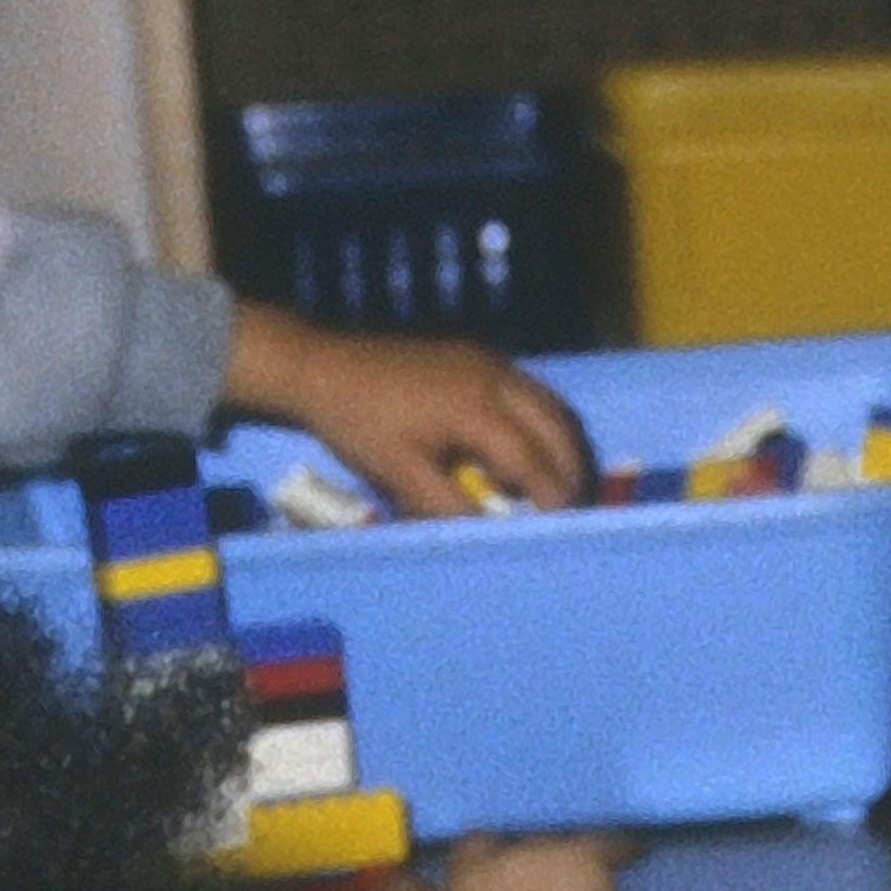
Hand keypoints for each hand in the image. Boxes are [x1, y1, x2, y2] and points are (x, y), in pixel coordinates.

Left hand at [224, 303, 592, 515]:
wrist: (318, 365)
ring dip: (563, 446)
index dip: (553, 496)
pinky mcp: (479, 356)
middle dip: (571, 471)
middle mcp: (493, 377)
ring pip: (551, 406)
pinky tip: (528, 450)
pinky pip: (531, 391)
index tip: (562, 526)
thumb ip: (449, 508)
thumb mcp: (399, 475)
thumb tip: (493, 534)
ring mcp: (489, 361)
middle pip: (557, 428)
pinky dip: (543, 424)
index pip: (532, 459)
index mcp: (474, 407)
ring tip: (558, 482)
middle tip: (570, 508)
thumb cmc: (356, 423)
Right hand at [387, 831, 629, 890]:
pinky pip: (597, 842)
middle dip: (490, 861)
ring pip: (533, 843)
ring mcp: (523, 859)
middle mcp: (470, 875)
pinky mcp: (572, 858)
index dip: (412, 889)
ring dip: (544, 860)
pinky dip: (611, 848)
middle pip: (474, 846)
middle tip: (515, 889)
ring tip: (569, 885)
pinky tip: (625, 852)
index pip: (399, 890)